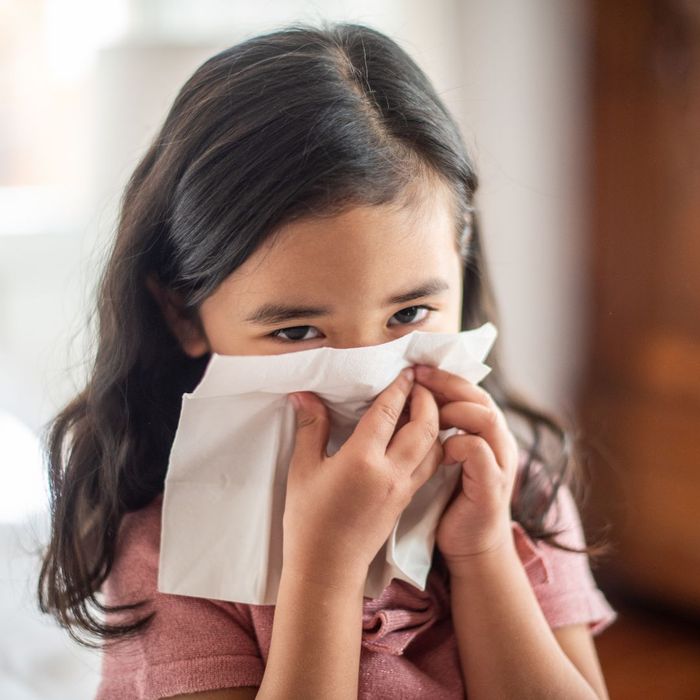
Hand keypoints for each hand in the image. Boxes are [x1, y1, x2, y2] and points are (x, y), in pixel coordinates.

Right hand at [282, 368, 443, 586]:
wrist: (328, 568)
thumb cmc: (309, 520)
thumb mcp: (303, 470)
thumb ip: (311, 428)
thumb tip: (305, 395)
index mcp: (362, 460)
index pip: (388, 412)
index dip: (398, 387)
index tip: (405, 371)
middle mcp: (390, 472)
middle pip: (424, 426)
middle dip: (427, 399)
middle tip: (420, 383)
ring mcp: (403, 488)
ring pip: (434, 447)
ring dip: (436, 421)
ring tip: (426, 405)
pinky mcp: (407, 500)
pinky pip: (430, 465)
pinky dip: (433, 444)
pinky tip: (424, 437)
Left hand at [413, 364, 519, 573]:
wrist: (472, 546)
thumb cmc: (451, 500)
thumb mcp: (445, 457)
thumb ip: (437, 430)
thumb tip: (408, 401)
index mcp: (485, 431)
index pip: (469, 390)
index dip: (444, 377)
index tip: (415, 369)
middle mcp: (498, 441)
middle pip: (479, 396)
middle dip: (446, 383)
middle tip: (417, 376)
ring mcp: (499, 462)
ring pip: (484, 417)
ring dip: (454, 408)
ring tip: (427, 409)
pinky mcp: (493, 485)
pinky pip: (478, 451)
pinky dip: (458, 443)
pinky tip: (440, 449)